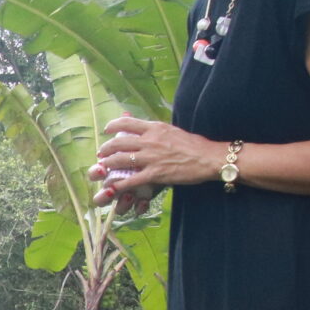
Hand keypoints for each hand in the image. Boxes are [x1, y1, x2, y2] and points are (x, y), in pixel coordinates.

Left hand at [91, 115, 224, 206]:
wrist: (208, 158)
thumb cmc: (194, 145)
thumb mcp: (172, 131)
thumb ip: (157, 131)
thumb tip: (145, 128)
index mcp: (155, 128)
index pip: (127, 123)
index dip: (112, 126)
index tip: (107, 130)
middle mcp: (150, 141)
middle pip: (118, 142)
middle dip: (106, 148)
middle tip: (101, 152)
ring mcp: (151, 158)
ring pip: (120, 160)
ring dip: (108, 164)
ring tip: (103, 167)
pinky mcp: (155, 174)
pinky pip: (131, 180)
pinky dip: (118, 184)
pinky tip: (111, 187)